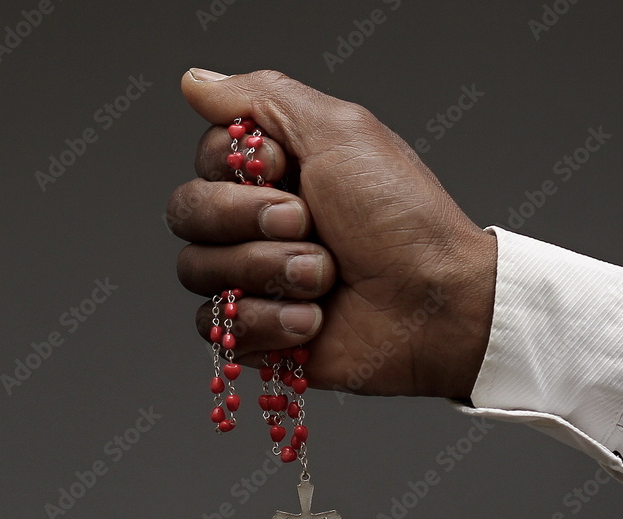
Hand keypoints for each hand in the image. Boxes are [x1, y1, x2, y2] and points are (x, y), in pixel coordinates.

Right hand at [167, 68, 496, 398]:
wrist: (435, 304)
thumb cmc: (402, 217)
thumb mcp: (338, 131)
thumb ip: (260, 98)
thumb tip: (195, 81)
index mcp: (272, 173)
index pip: (205, 159)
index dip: (237, 170)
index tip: (288, 172)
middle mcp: (253, 223)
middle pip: (187, 212)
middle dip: (246, 220)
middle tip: (306, 224)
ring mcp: (252, 279)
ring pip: (197, 270)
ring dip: (267, 272)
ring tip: (324, 279)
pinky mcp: (257, 332)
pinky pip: (220, 329)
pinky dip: (270, 323)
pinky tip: (313, 320)